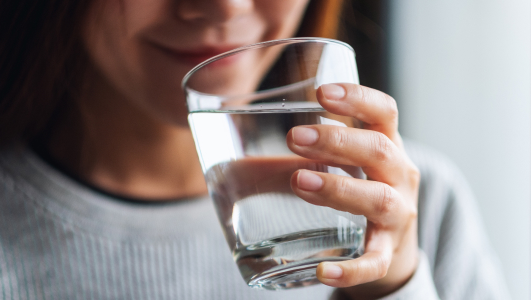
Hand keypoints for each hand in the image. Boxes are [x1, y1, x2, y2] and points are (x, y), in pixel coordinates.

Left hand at [286, 83, 419, 298]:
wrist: (390, 250)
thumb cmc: (357, 193)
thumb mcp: (340, 167)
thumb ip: (297, 157)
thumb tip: (229, 159)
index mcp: (387, 146)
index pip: (384, 112)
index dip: (358, 98)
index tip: (322, 93)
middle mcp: (399, 176)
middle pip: (380, 150)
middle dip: (338, 142)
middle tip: (295, 137)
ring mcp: (397, 215)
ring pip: (378, 199)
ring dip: (339, 189)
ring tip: (300, 182)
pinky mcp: (388, 254)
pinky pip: (375, 262)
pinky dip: (352, 268)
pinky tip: (324, 271)